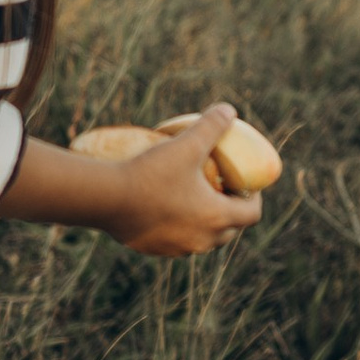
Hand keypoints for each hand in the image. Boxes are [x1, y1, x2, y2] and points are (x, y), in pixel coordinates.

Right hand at [106, 103, 264, 258]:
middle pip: (229, 229)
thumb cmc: (150, 173)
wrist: (107, 199)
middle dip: (229, 209)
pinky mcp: (155, 249)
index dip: (253, 197)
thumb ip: (210, 127)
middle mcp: (202, 240)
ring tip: (192, 198)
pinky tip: (165, 210)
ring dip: (204, 222)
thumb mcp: (185, 146)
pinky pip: (176, 241)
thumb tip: (229, 110)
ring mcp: (178, 248)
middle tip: (219, 188)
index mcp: (217, 218)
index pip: (252, 213)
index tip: (243, 184)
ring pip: (202, 238)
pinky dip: (178, 228)